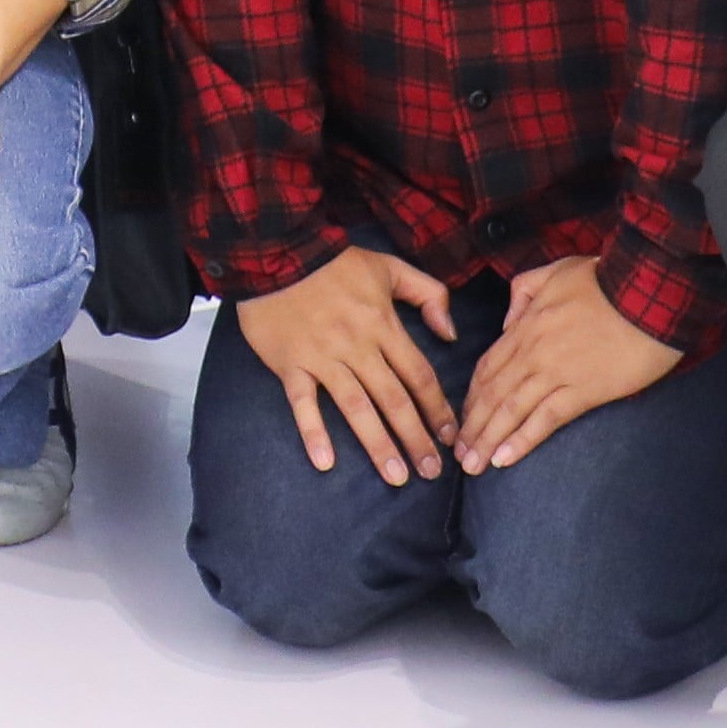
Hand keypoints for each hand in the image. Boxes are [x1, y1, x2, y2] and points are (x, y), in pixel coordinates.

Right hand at [235, 249, 461, 483]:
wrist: (275, 250)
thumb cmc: (333, 261)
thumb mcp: (389, 266)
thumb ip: (428, 294)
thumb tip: (450, 333)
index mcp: (383, 325)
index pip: (419, 375)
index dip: (438, 409)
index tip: (451, 437)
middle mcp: (357, 346)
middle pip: (394, 399)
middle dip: (416, 438)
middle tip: (431, 473)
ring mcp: (322, 357)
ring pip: (356, 408)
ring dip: (377, 444)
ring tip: (396, 477)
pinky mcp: (290, 364)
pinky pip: (303, 403)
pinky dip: (313, 432)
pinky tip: (325, 463)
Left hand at [449, 255, 681, 469]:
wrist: (649, 292)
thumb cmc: (607, 279)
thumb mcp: (555, 271)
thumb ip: (523, 291)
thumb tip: (508, 322)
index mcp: (525, 324)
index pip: (488, 366)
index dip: (472, 395)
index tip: (462, 417)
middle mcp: (533, 352)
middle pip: (492, 393)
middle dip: (472, 426)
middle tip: (458, 453)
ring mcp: (556, 372)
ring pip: (511, 410)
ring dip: (488, 439)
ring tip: (472, 465)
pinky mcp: (584, 391)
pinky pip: (546, 419)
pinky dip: (522, 440)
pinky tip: (504, 459)